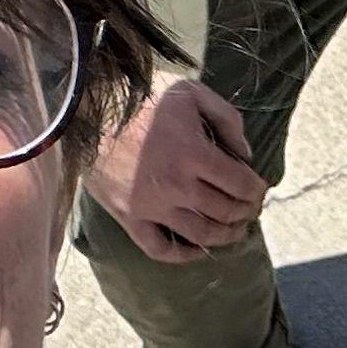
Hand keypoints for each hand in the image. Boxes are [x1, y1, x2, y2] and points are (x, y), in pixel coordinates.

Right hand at [90, 78, 268, 261]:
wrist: (86, 112)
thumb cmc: (140, 98)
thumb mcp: (190, 92)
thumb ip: (227, 119)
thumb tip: (246, 154)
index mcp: (195, 154)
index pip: (241, 184)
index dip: (257, 189)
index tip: (260, 188)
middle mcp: (177, 186)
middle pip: (225, 211)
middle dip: (247, 212)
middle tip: (251, 209)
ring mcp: (152, 207)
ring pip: (200, 234)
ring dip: (225, 236)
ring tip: (236, 230)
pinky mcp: (130, 218)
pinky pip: (160, 249)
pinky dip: (183, 255)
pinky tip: (197, 250)